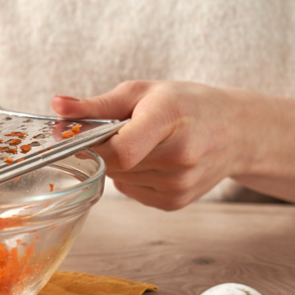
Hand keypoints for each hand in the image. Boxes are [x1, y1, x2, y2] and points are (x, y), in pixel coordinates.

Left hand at [52, 81, 254, 209]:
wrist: (238, 132)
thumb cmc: (187, 105)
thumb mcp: (142, 92)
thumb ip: (96, 105)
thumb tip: (57, 106)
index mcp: (169, 117)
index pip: (118, 150)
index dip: (92, 146)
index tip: (81, 134)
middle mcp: (179, 155)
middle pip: (115, 165)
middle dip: (104, 149)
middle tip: (119, 131)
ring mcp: (179, 184)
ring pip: (119, 179)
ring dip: (119, 164)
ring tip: (144, 143)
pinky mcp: (175, 203)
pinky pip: (131, 191)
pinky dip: (132, 177)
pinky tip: (153, 161)